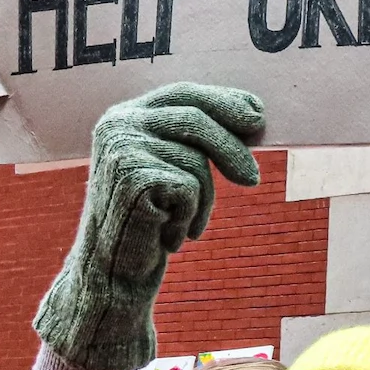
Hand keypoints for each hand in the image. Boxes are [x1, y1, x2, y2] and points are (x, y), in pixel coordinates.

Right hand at [34, 85, 263, 369]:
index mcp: (124, 117)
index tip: (257, 114)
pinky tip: (167, 236)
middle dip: (231, 147)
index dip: (224, 101)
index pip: (183, 93)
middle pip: (195, 118)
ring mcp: (122, 148)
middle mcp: (118, 125)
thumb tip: (254, 116)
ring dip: (203, 201)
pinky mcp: (132, 175)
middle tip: (253, 181)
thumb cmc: (146, 227)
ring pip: (196, 159)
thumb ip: (196, 141)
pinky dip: (190, 216)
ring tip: (183, 227)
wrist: (111, 276)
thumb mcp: (171, 173)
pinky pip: (190, 187)